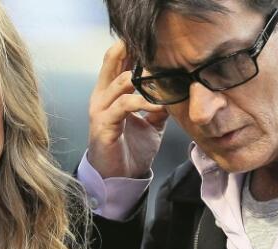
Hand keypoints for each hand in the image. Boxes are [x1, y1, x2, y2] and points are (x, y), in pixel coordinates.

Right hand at [87, 40, 168, 179]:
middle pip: (111, 61)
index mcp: (110, 93)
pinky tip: (157, 104)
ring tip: (163, 79)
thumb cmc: (131, 149)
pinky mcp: (104, 125)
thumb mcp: (149, 122)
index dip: (132, 47)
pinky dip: (142, 101)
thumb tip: (176, 90)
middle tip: (156, 48)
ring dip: (143, 79)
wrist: (120, 178)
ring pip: (120, 82)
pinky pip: (124, 105)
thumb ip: (158, 104)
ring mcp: (100, 110)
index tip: (154, 41)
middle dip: (132, 51)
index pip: (117, 60)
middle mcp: (102, 96)